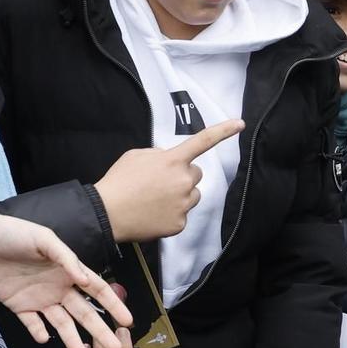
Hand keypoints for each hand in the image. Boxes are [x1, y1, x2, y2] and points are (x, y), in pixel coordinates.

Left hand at [0, 204, 130, 347]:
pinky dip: (39, 332)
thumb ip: (66, 258)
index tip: (128, 322)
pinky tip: (46, 339)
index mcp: (68, 270)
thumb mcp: (43, 239)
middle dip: (100, 330)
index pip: (98, 290)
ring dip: (72, 338)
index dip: (114, 305)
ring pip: (61, 323)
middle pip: (84, 313)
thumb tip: (87, 281)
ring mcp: (39, 299)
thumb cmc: (13, 233)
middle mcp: (58, 287)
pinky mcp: (19, 306)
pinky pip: (33, 324)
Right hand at [94, 120, 242, 241]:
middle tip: (161, 183)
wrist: (107, 213)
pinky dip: (171, 214)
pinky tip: (153, 213)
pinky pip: (182, 215)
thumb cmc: (119, 182)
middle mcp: (182, 181)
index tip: (240, 124)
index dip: (223, 131)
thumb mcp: (136, 155)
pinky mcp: (179, 223)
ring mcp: (183, 204)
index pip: (203, 141)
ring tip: (155, 200)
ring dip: (180, 195)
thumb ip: (159, 155)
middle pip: (196, 174)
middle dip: (183, 176)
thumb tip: (169, 160)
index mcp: (172, 160)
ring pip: (192, 195)